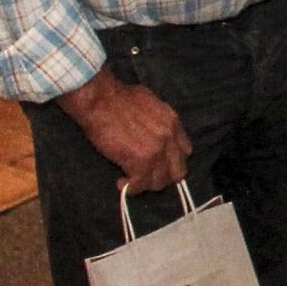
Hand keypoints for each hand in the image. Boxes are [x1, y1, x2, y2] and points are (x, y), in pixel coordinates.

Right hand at [57, 69, 190, 193]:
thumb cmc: (119, 97)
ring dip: (146, 184)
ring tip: (133, 181)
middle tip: (147, 177)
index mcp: (173, 123)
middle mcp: (169, 139)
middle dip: (163, 177)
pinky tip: (122, 183)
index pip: (185, 151)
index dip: (173, 160)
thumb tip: (155, 132)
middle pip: (177, 172)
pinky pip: (140, 184)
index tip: (160, 163)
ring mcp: (156, 152)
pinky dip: (131, 188)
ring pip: (159, 182)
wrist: (102, 100)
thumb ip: (160, 121)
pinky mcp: (140, 163)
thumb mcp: (152, 104)